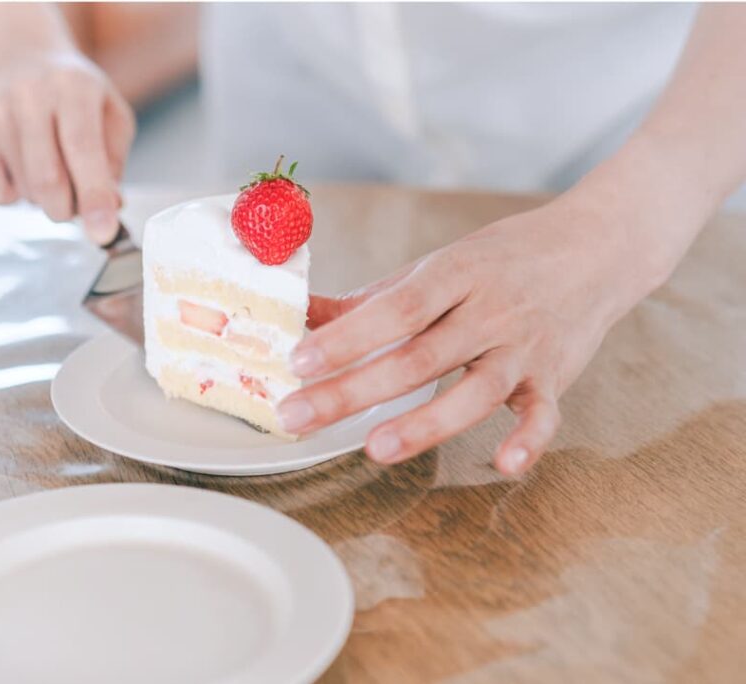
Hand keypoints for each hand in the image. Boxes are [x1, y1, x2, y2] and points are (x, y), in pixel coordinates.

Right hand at [0, 51, 135, 243]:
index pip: (82, 149)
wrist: (22, 60)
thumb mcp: (112, 118)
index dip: (94, 196)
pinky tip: (20, 170)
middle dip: (68, 209)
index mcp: (73, 87)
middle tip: (76, 200)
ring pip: (24, 191)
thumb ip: (114, 165)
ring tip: (50, 171)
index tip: (103, 233)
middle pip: (48, 180)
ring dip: (44, 201)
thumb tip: (109, 208)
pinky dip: (11, 198)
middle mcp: (29, 95)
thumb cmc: (77, 98)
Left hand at [277, 196, 667, 475]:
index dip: (345, 338)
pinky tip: (503, 464)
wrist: (599, 247)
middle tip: (298, 417)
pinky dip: (528, 440)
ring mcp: (524, 347)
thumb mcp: (439, 264)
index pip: (393, 309)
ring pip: (475, 390)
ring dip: (424, 423)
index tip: (298, 363)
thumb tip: (306, 315)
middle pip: (418, 356)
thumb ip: (374, 299)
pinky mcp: (554, 378)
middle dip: (353, 390)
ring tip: (375, 449)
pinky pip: (544, 414)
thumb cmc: (505, 258)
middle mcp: (490, 311)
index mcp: (455, 275)